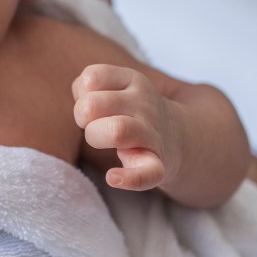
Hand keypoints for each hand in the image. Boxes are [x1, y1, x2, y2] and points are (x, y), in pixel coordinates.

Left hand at [72, 63, 179, 190]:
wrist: (175, 137)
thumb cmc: (128, 109)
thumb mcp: (115, 84)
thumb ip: (89, 86)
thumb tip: (81, 103)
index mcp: (131, 80)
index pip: (92, 77)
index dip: (81, 92)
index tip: (91, 100)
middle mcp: (143, 104)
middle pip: (92, 105)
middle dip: (81, 116)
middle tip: (93, 123)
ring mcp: (151, 134)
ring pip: (116, 131)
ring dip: (95, 137)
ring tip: (101, 140)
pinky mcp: (157, 165)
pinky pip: (147, 174)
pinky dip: (128, 179)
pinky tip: (113, 178)